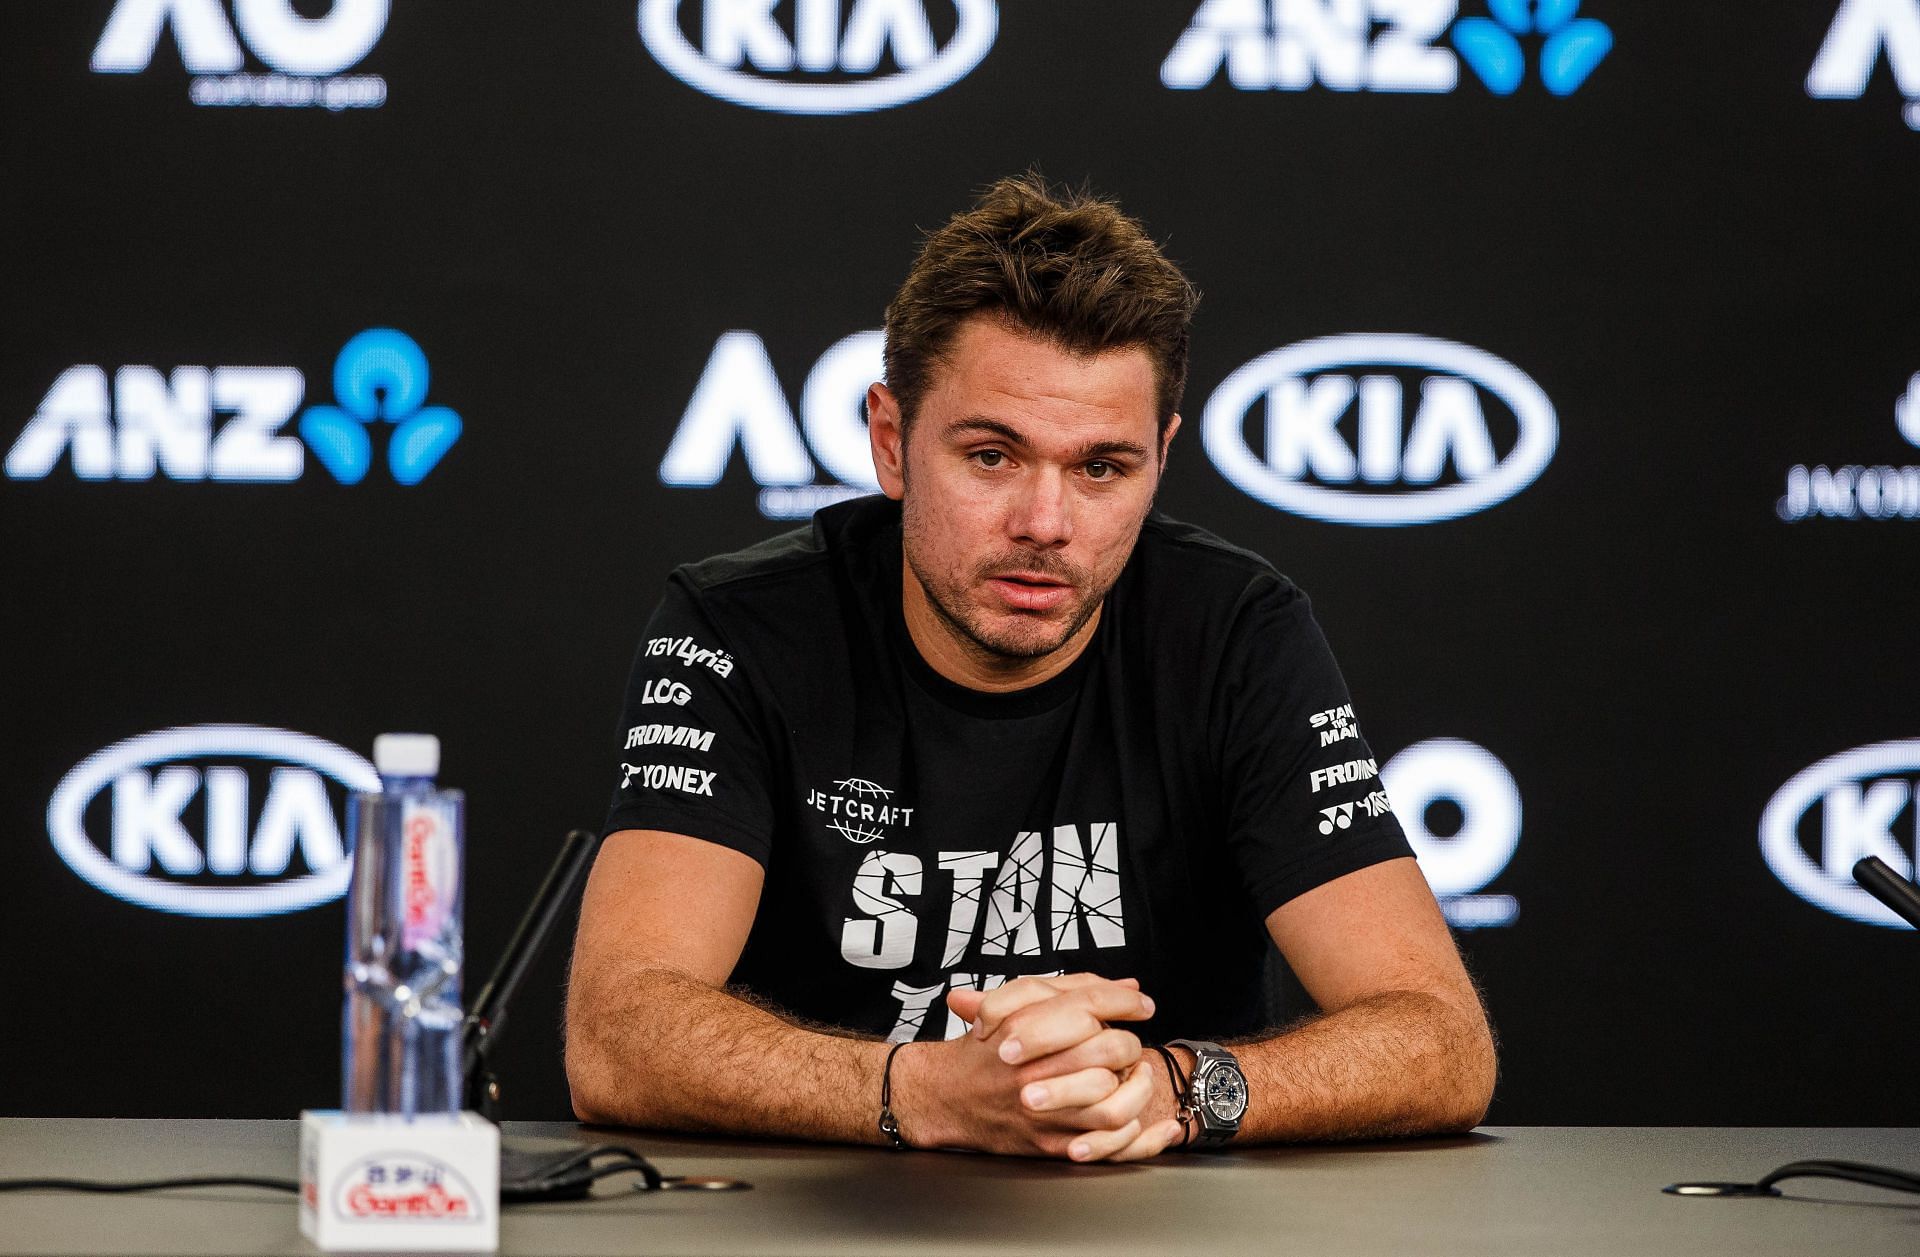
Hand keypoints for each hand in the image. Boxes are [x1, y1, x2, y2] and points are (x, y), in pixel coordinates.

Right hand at [893, 974, 1182, 1161]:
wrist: (944, 1095)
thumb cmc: (984, 1048)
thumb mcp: (1017, 1002)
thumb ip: (1073, 989)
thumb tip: (1128, 985)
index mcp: (1028, 1025)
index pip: (1091, 1003)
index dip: (1125, 1001)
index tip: (1141, 1004)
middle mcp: (1036, 1068)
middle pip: (1108, 1050)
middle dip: (1129, 1044)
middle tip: (1130, 1045)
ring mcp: (1043, 1110)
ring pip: (1112, 1104)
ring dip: (1136, 1090)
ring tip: (1136, 1078)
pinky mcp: (1047, 1143)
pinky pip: (1103, 1146)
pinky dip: (1131, 1135)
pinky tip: (1139, 1120)